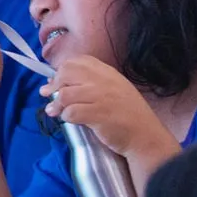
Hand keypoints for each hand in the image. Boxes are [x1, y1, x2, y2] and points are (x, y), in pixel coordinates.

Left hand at [41, 56, 174, 160]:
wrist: (145, 135)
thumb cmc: (128, 114)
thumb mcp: (114, 90)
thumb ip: (91, 84)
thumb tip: (57, 82)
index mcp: (108, 73)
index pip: (78, 60)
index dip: (63, 70)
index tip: (57, 82)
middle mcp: (104, 81)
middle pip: (67, 72)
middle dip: (55, 85)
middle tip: (50, 96)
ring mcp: (101, 97)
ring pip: (65, 93)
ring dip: (56, 104)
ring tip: (54, 111)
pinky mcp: (98, 115)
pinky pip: (71, 112)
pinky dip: (65, 117)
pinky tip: (68, 120)